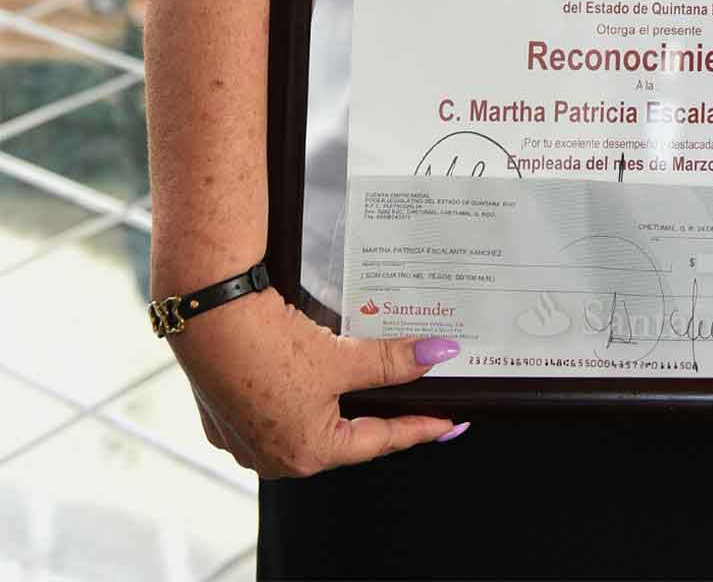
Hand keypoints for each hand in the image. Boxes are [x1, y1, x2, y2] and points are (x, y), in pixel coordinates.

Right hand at [168, 285, 462, 477]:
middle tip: (412, 396)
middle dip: (376, 412)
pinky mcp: (226, 413)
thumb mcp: (341, 357)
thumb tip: (438, 354)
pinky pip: (273, 406)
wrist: (207, 315)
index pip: (379, 441)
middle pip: (343, 433)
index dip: (418, 428)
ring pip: (308, 419)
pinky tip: (311, 369)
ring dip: (335, 399)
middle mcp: (274, 456)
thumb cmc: (267, 346)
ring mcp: (245, 438)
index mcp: (307, 453)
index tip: (447, 421)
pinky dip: (297, 390)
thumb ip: (392, 361)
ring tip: (366, 378)